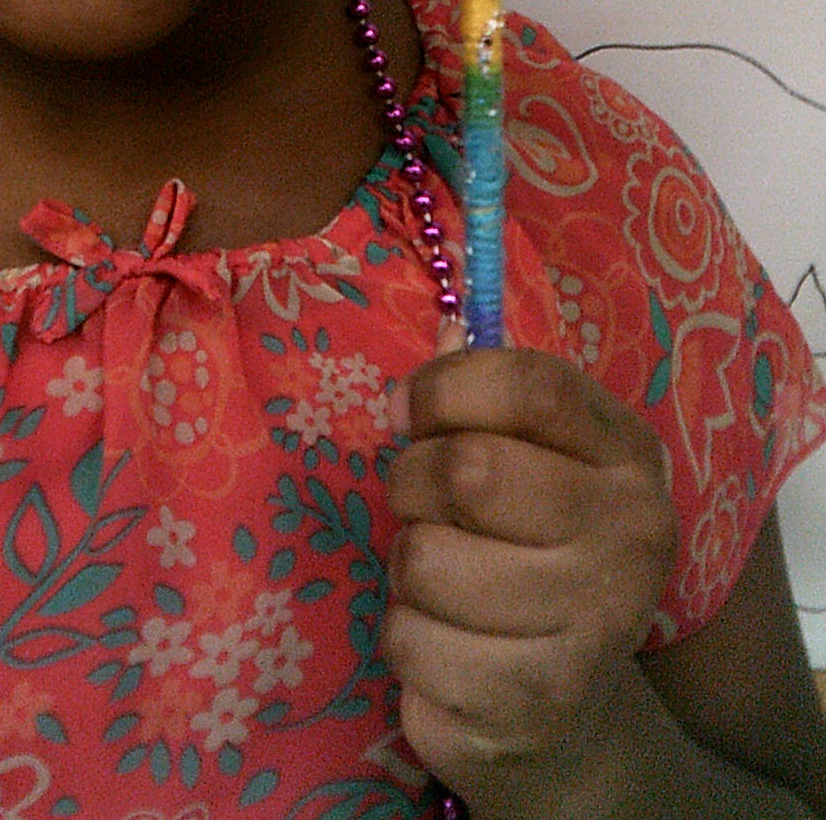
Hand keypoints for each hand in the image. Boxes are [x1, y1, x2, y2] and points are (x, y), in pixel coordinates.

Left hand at [384, 347, 676, 814]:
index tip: (404, 409)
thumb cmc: (530, 548)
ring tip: (441, 579)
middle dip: (410, 481)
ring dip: (406, 566)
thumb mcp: (529, 457)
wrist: (568, 709)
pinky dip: (405, 638)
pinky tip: (444, 644)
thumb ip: (483, 392)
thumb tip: (442, 326)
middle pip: (469, 471)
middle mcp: (629, 537)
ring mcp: (592, 628)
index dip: (445, 387)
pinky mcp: (538, 705)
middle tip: (418, 503)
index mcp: (627, 456)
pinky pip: (411, 641)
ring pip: (425, 560)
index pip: (534, 386)